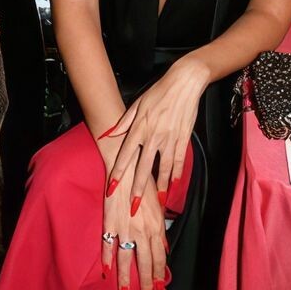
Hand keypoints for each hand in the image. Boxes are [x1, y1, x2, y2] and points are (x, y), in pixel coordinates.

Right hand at [101, 171, 168, 289]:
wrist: (126, 167)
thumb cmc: (143, 183)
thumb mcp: (158, 205)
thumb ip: (160, 228)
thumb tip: (163, 244)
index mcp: (156, 227)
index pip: (159, 257)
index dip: (158, 274)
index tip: (158, 288)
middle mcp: (142, 231)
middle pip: (145, 263)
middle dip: (146, 283)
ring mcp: (125, 228)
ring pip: (126, 259)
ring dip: (126, 278)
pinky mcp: (109, 223)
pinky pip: (107, 245)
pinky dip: (106, 258)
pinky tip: (105, 271)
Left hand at [105, 58, 205, 207]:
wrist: (183, 84)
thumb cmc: (158, 93)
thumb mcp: (136, 105)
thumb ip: (122, 123)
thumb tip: (107, 135)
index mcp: (139, 128)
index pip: (125, 155)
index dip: (118, 172)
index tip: (112, 187)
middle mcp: (153, 136)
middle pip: (143, 167)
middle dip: (138, 188)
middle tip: (133, 206)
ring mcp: (170, 138)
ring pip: (163, 168)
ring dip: (160, 187)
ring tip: (158, 202)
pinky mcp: (183, 138)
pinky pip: (179, 160)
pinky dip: (177, 173)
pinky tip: (174, 185)